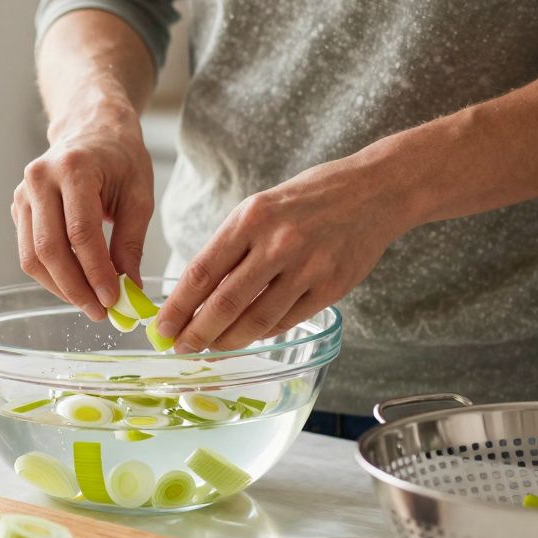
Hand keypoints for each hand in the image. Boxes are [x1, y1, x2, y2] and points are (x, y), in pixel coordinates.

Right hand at [11, 108, 154, 320]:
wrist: (91, 128)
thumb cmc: (120, 158)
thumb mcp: (139, 195)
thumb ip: (131, 242)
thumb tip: (128, 289)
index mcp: (73, 168)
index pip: (80, 232)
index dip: (96, 272)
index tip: (114, 299)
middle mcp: (39, 179)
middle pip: (49, 248)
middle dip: (75, 288)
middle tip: (100, 312)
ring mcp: (23, 194)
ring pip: (32, 256)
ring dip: (61, 288)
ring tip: (90, 304)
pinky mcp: (18, 208)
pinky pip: (29, 252)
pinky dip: (52, 276)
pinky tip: (76, 285)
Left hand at [153, 156, 411, 351]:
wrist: (374, 191)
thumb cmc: (308, 199)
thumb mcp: (260, 208)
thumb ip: (231, 247)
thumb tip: (196, 294)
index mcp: (252, 218)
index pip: (202, 272)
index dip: (178, 306)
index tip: (163, 326)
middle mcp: (278, 243)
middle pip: (225, 303)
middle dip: (197, 332)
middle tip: (181, 347)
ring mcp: (307, 268)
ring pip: (257, 320)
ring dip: (228, 340)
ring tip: (212, 347)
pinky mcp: (331, 289)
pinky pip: (287, 321)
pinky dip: (263, 332)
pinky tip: (249, 335)